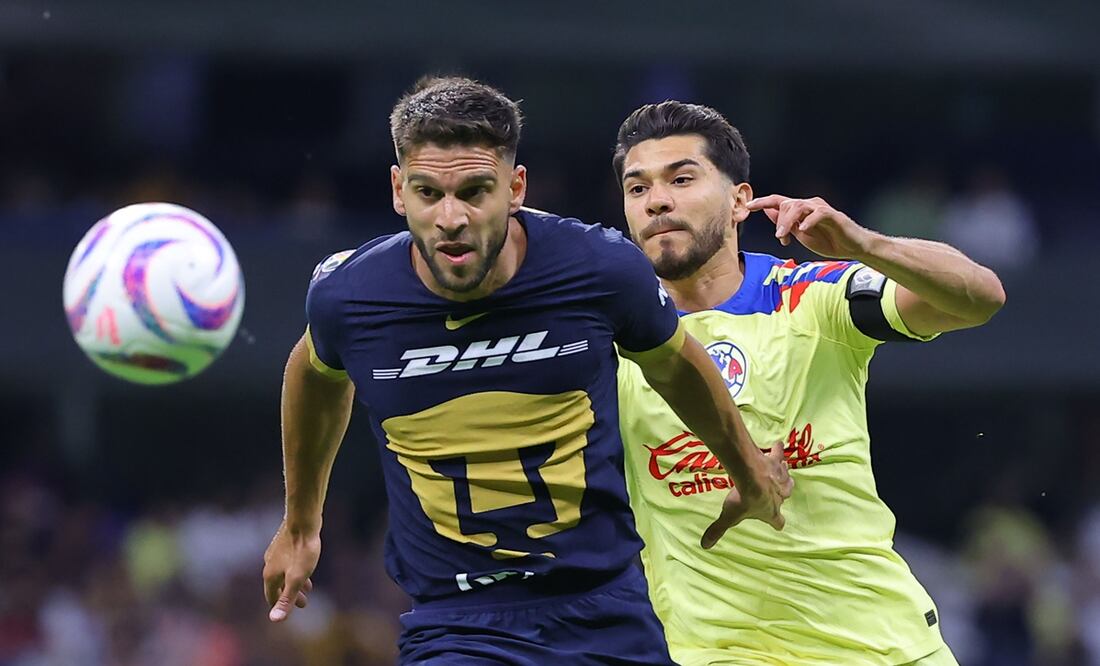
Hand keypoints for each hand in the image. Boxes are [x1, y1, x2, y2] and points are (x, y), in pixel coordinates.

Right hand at [263, 520, 320, 621]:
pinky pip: (287, 561)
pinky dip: (295, 569)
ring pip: (284, 572)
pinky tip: (305, 565)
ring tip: (309, 587)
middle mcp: (269, 563)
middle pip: (277, 585)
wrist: (303, 520)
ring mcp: (275, 551)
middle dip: (290, 595)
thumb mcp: (297, 579)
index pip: (271, 596)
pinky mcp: (283, 541)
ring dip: (295, 582)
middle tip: (305, 603)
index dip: (281, 606)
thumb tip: (274, 620)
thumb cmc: (302, 550)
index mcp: (270, 574)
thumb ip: (287, 599)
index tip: (292, 611)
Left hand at [701, 442, 792, 548]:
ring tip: (782, 470)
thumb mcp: (729, 516)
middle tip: (776, 492)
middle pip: (786, 496)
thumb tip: (705, 545)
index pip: (778, 522)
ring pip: (787, 478)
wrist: (750, 476)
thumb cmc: (743, 499)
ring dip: (784, 475)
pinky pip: (779, 455)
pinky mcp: (775, 463)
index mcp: (770, 511)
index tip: (777, 524)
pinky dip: (778, 451)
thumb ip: (718, 530)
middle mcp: (779, 495)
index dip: (777, 523)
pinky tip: (778, 444)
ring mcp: (779, 478)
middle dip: (782, 495)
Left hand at [747, 194, 872, 258]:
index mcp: (800, 210)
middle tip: (781, 238)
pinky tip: (803, 229)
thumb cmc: (828, 240)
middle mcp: (809, 205)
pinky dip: (808, 221)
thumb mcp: (800, 233)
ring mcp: (821, 209)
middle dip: (779, 222)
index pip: (778, 201)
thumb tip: (767, 212)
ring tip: (784, 236)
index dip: (762, 202)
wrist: (852, 247)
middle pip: (786, 204)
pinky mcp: (833, 215)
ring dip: (787, 221)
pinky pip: (818, 213)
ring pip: (798, 206)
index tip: (748, 206)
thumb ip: (785, 223)